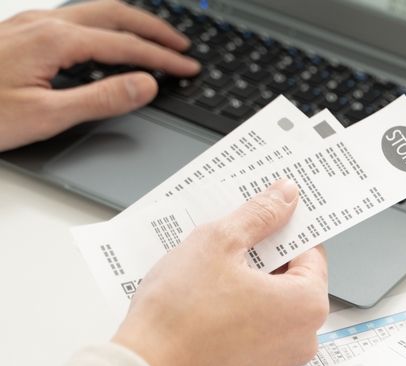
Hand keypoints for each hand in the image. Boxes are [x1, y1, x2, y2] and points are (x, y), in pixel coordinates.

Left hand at [0, 0, 199, 151]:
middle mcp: (42, 24)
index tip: (188, 68)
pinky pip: (72, 19)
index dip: (162, 58)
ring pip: (91, 11)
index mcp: (54, 41)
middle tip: (181, 46)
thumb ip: (102, 98)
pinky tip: (105, 42)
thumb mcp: (47, 116)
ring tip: (152, 38)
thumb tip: (144, 84)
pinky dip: (102, 26)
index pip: (125, 45)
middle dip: (152, 28)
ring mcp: (27, 24)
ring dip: (128, 22)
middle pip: (112, 13)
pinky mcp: (18, 32)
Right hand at [112, 180, 330, 365]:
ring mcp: (281, 358)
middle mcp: (304, 336)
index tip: (264, 214)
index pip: (311, 251)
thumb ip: (260, 214)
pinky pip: (257, 325)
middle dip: (263, 254)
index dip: (284, 228)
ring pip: (272, 301)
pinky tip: (207, 295)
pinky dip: (239, 307)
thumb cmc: (180, 316)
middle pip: (293, 277)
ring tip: (211, 266)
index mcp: (308, 304)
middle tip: (229, 238)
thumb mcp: (219, 242)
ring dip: (247, 279)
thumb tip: (285, 195)